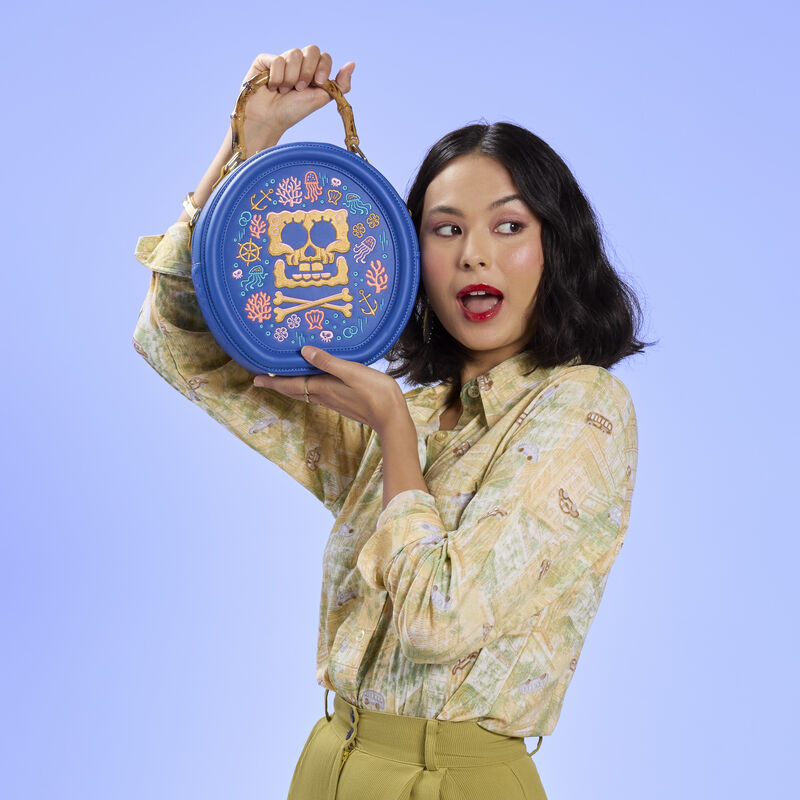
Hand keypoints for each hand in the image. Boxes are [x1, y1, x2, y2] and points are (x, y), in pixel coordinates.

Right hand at [238, 45, 354, 151]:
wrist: (269, 120)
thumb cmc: (293, 112)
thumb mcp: (320, 98)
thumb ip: (338, 84)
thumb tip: (352, 64)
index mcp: (311, 71)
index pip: (323, 56)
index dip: (322, 67)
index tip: (317, 83)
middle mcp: (297, 63)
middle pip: (312, 50)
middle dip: (308, 71)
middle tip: (299, 88)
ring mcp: (281, 60)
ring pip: (294, 54)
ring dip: (291, 78)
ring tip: (284, 91)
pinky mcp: (264, 60)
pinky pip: (277, 59)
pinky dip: (277, 77)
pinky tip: (272, 87)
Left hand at [252, 346, 406, 434]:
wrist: (392, 417)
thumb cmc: (375, 392)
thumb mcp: (352, 371)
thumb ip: (328, 361)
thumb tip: (304, 351)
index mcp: (323, 387)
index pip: (291, 384)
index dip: (272, 381)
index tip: (255, 379)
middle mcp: (324, 396)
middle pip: (294, 391)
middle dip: (277, 385)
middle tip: (262, 380)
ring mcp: (334, 401)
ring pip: (305, 393)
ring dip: (290, 387)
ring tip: (281, 380)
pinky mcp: (343, 402)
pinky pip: (317, 394)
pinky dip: (306, 388)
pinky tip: (312, 383)